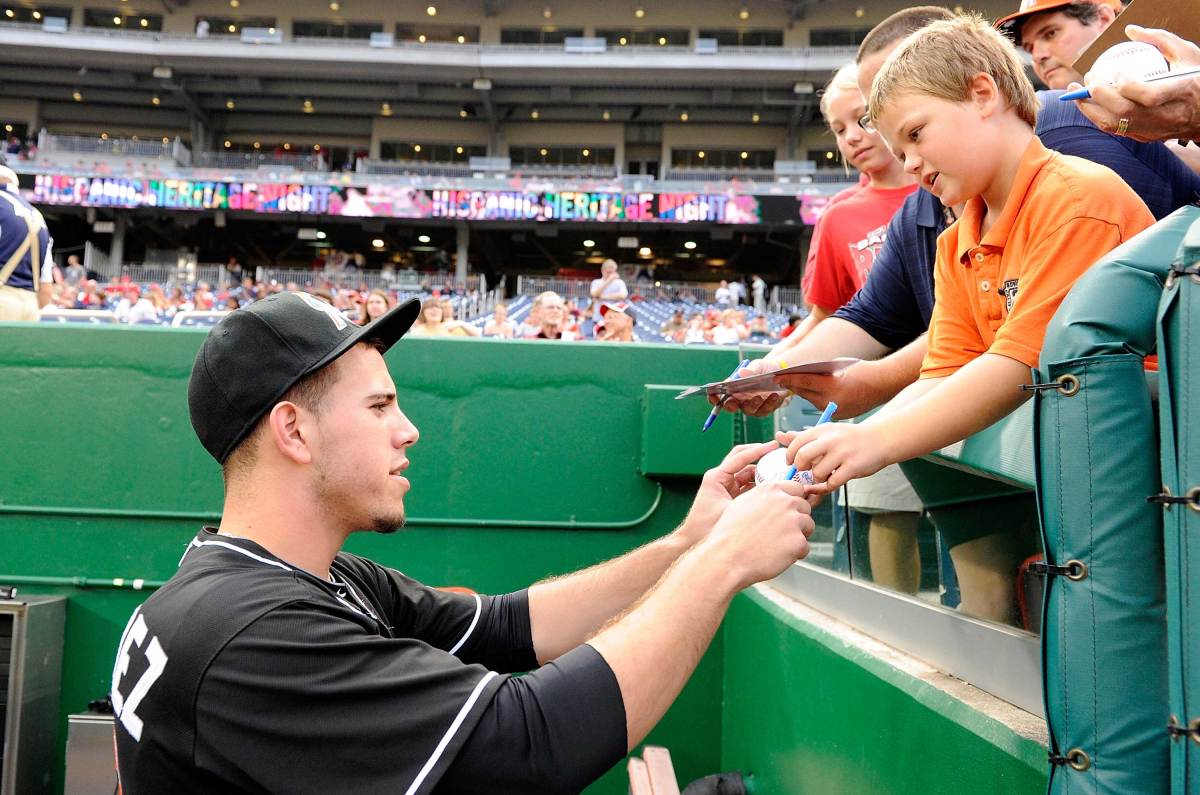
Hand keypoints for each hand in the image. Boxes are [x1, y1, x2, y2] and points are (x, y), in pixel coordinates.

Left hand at [676, 441, 777, 546]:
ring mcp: (725, 487)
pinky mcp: (729, 496)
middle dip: (760, 455)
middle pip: (743, 459)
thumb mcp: (732, 511)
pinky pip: (747, 485)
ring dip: (762, 472)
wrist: (691, 541)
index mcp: (716, 477)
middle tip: (778, 454)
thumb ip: (752, 499)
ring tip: (779, 472)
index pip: (740, 456)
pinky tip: (773, 488)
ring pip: (746, 473)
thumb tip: (775, 489)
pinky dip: (759, 485)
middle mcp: (720, 479)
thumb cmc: (705, 528)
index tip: (773, 445)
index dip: (759, 450)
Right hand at [701, 479, 813, 589]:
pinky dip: (795, 553)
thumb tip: (775, 497)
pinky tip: (777, 555)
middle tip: (780, 532)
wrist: (727, 558)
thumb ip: (763, 497)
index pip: (796, 488)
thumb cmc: (730, 534)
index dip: (792, 501)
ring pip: (808, 526)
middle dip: (797, 519)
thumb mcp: (742, 503)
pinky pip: (805, 547)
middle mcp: (785, 502)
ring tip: (776, 544)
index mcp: (772, 490)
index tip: (787, 511)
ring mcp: (794, 521)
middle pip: (805, 507)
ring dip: (797, 536)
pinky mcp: (798, 542)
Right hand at [707, 359, 786, 416]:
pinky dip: (769, 403)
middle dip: (730, 406)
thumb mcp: (758, 365)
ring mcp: (752, 405)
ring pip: (749, 410)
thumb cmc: (763, 368)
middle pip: (730, 406)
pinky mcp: (765, 408)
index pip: (718, 396)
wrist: (780, 372)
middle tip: (733, 403)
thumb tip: (742, 373)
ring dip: (752, 404)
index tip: (712, 396)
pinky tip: (775, 395)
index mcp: (733, 388)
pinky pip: (765, 410)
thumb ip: (751, 370)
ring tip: (759, 396)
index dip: (713, 398)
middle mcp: (740, 399)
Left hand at [773, 360, 884, 419]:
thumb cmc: (862, 371)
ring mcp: (836, 410)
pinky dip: (816, 402)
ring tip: (792, 385)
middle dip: (792, 386)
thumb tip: (799, 374)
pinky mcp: (839, 416)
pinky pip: (822, 409)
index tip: (775, 376)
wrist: (883, 385)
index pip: (803, 380)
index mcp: (831, 385)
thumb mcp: (838, 367)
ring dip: (803, 393)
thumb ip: (819, 373)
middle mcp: (832, 400)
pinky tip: (811, 395)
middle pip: (804, 393)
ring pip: (812, 401)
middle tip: (778, 380)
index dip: (788, 378)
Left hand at [777, 422, 889, 491]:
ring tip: (825, 474)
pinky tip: (834, 480)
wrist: (880, 439)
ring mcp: (842, 453)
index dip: (790, 456)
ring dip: (818, 478)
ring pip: (817, 473)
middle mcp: (831, 440)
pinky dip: (829, 486)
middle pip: (802, 457)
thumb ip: (802, 437)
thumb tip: (778, 436)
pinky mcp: (853, 467)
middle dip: (800, 468)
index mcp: (822, 430)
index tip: (791, 463)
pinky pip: (832, 483)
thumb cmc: (848, 439)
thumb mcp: (825, 433)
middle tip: (805, 471)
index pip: (796, 443)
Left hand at [1072, 26, 1199, 142]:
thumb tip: (1130, 30)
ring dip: (1090, 108)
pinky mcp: (1144, 138)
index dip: (1128, 85)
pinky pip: (1114, 129)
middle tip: (1089, 78)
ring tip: (1078, 91)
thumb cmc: (1199, 79)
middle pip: (1125, 111)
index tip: (1119, 71)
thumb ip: (1160, 40)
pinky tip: (1088, 102)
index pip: (1149, 95)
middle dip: (1100, 95)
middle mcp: (1166, 116)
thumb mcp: (1188, 55)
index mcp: (1182, 92)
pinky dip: (1098, 115)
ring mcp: (1154, 130)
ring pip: (1114, 125)